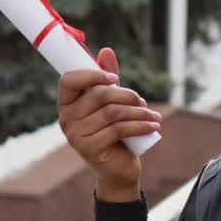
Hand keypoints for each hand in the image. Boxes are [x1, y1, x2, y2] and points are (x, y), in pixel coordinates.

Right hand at [58, 47, 160, 200]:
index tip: (114, 78)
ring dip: (138, 112)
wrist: (118, 169)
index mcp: (67, 104)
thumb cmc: (114, 132)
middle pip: (99, 95)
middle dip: (126, 95)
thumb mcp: (112, 104)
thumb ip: (108, 80)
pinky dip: (140, 125)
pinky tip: (153, 125)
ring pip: (113, 112)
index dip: (92, 74)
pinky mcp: (89, 148)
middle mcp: (66, 119)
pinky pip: (119, 129)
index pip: (69, 80)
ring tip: (152, 115)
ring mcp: (75, 135)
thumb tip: (106, 50)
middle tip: (141, 102)